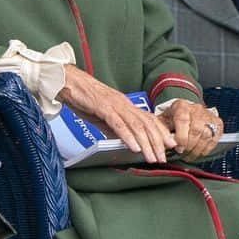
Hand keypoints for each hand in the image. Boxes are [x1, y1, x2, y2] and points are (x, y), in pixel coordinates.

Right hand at [60, 65, 175, 163]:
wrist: (67, 80)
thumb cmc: (83, 97)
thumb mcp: (102, 115)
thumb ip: (113, 127)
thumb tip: (123, 140)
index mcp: (125, 104)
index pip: (148, 119)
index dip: (162, 132)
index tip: (170, 146)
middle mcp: (123, 103)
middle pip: (146, 124)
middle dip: (157, 143)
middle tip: (164, 158)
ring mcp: (114, 105)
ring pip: (136, 125)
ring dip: (146, 143)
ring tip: (152, 157)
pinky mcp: (102, 107)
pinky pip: (118, 124)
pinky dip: (128, 136)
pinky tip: (134, 148)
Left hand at [158, 99, 221, 160]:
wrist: (187, 111)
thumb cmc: (173, 117)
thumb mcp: (164, 120)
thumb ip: (162, 130)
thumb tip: (163, 145)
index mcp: (181, 106)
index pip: (183, 121)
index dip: (181, 137)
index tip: (178, 148)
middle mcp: (196, 109)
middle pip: (196, 130)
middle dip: (189, 146)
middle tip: (183, 154)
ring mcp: (208, 115)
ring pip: (206, 135)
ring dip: (197, 149)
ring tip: (190, 156)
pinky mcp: (217, 122)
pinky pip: (215, 138)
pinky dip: (207, 148)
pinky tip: (199, 152)